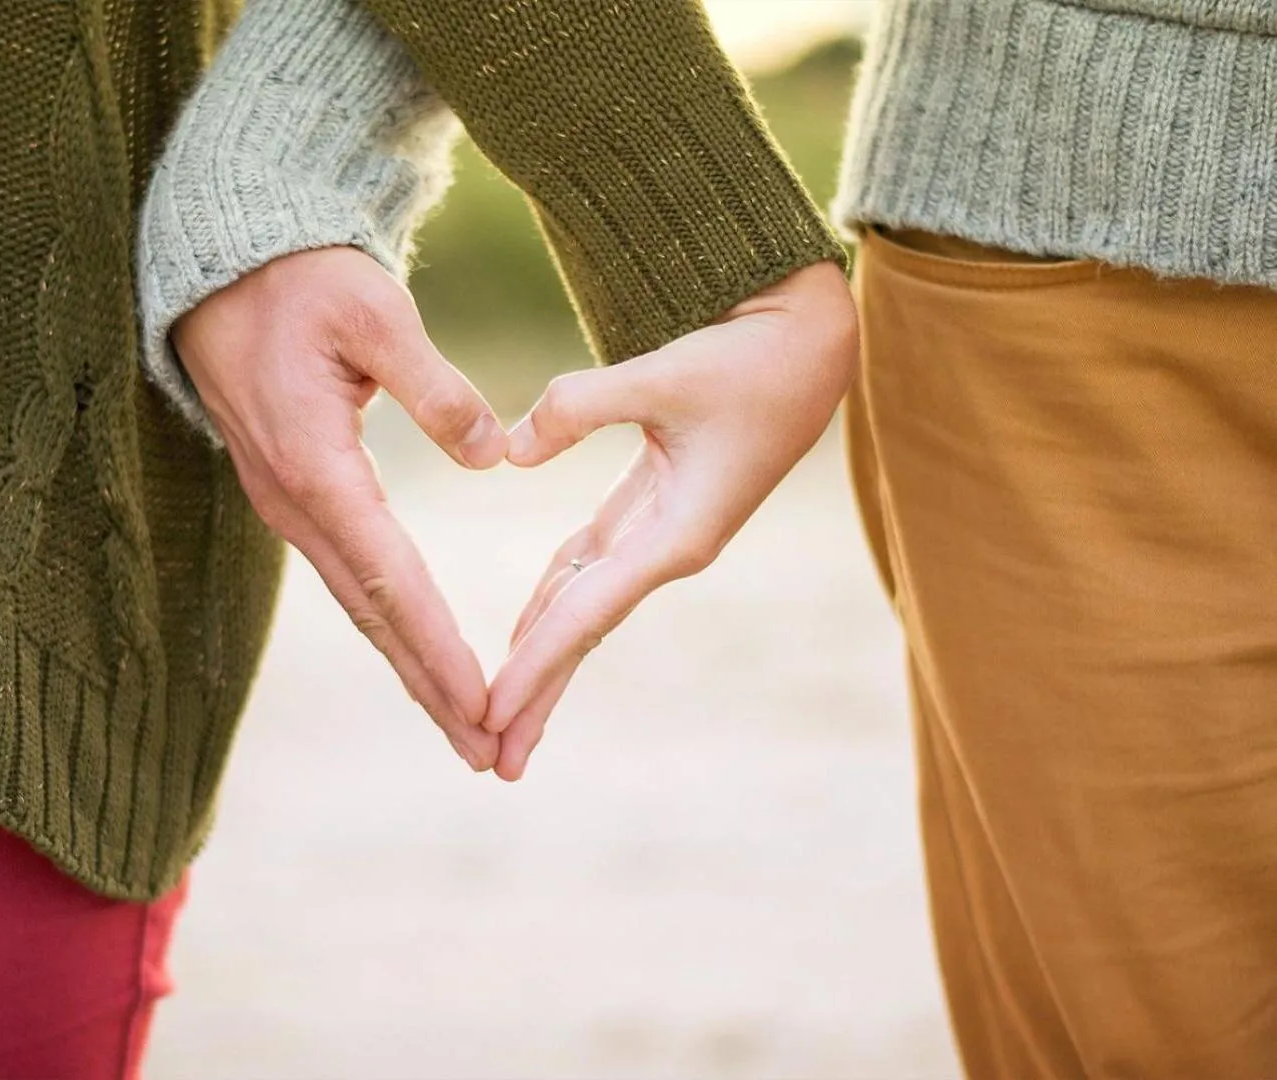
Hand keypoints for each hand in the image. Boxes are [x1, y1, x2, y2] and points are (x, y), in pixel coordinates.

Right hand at [171, 247, 507, 769]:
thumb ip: (435, 387)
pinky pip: (348, 574)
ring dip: (411, 666)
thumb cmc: (299, 280)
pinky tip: (419, 653)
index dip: (438, 646)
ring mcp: (287, 503)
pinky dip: (390, 623)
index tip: (483, 703)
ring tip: (464, 724)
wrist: (221, 266)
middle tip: (486, 751)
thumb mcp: (373, 312)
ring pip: (359, 603)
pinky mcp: (293, 493)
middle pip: (373, 614)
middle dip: (430, 687)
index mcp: (316, 465)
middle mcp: (295, 502)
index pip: (390, 577)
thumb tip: (493, 456)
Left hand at [487, 261, 857, 779]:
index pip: (586, 615)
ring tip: (499, 715)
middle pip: (583, 633)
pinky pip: (591, 568)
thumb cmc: (750, 360)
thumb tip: (508, 453)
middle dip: (538, 695)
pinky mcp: (655, 507)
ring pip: (584, 607)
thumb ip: (579, 408)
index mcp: (678, 536)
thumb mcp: (665, 374)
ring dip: (542, 658)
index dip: (534, 666)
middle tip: (491, 759)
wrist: (811, 344)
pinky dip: (554, 601)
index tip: (489, 715)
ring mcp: (662, 533)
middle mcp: (669, 549)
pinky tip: (524, 631)